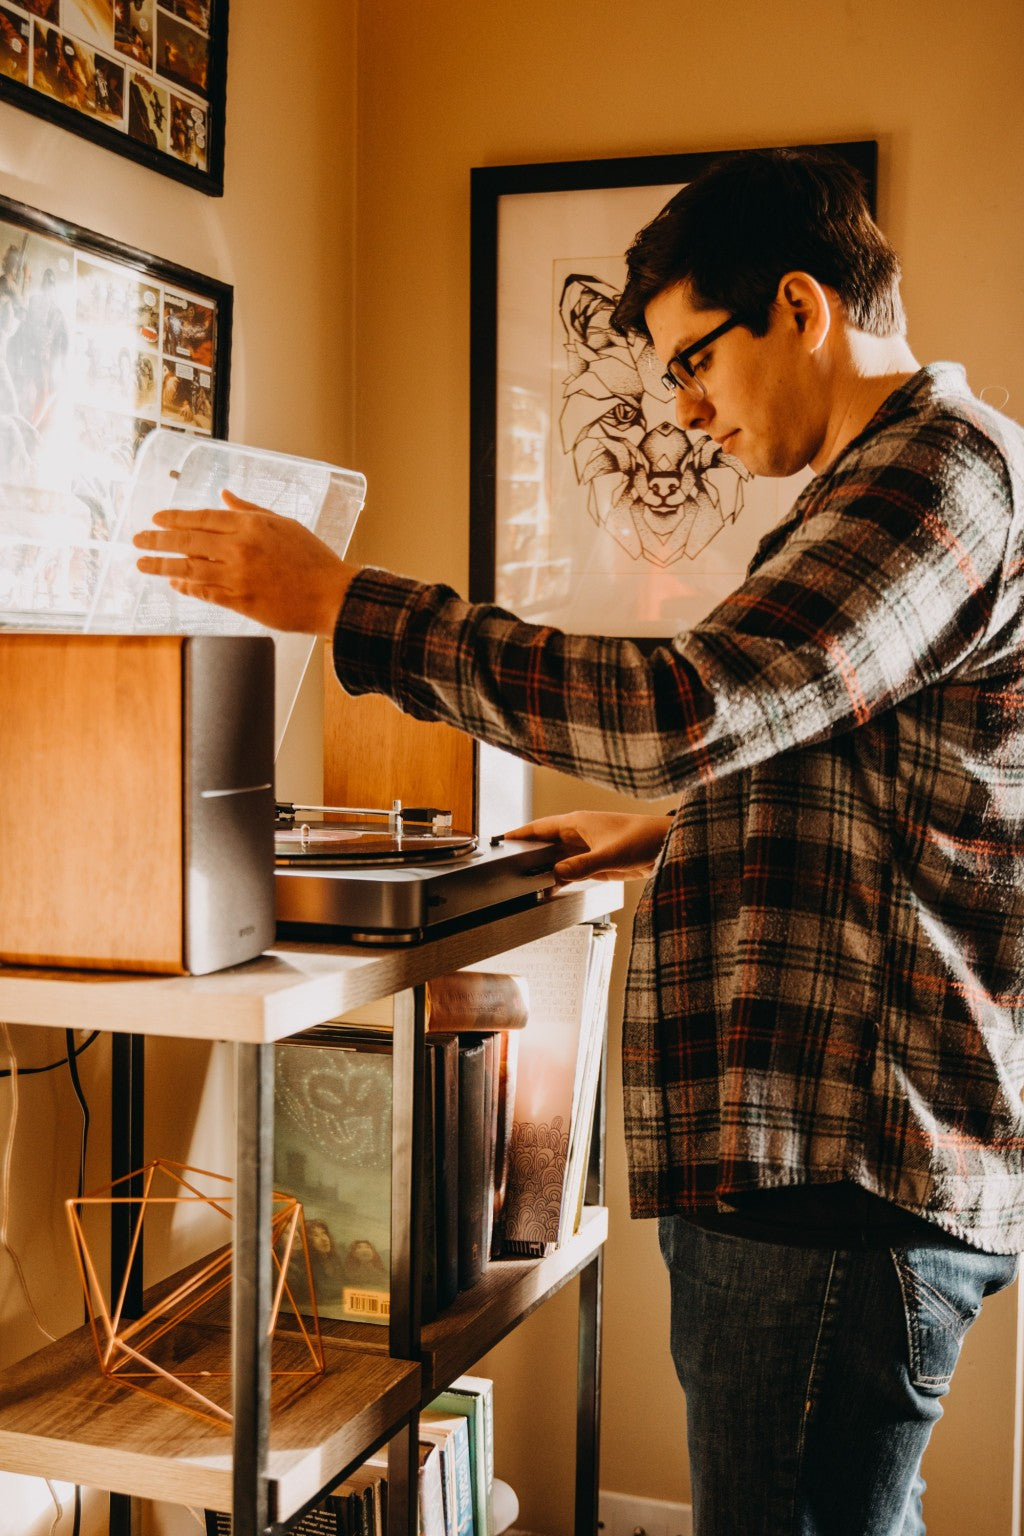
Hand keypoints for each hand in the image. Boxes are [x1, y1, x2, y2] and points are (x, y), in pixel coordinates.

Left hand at [133, 490, 358, 635]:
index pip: (202, 517)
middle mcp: (239, 549)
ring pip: (189, 568)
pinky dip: (186, 587)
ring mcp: (238, 577)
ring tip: (142, 564)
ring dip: (162, 565)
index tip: (156, 518)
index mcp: (251, 525)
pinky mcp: (241, 602)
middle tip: (137, 540)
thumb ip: (250, 510)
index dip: (175, 518)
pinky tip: (174, 583)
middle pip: (188, 541)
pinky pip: (205, 593)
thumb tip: (226, 496)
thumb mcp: (284, 524)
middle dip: (158, 540)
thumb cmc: (313, 559)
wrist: (331, 595)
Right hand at [506, 811, 671, 882]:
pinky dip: (559, 880)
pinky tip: (550, 890)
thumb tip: (556, 873)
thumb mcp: (609, 855)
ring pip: (556, 860)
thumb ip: (581, 865)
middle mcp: (578, 835)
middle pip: (544, 845)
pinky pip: (570, 872)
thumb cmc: (642, 839)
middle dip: (528, 857)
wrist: (667, 847)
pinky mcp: (595, 864)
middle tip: (508, 871)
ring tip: (525, 886)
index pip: (540, 827)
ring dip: (544, 872)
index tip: (501, 840)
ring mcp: (586, 850)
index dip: (520, 833)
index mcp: (577, 823)